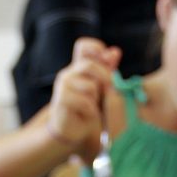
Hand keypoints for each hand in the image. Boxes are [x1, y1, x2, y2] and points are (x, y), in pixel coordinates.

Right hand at [48, 38, 120, 160]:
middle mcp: (68, 73)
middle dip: (105, 78)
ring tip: (93, 106)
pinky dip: (91, 111)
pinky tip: (88, 114)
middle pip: (90, 65)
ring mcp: (62, 86)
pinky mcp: (61, 101)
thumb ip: (107, 71)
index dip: (97, 49)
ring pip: (90, 86)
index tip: (107, 63)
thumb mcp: (100, 88)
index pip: (84, 46)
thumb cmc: (87, 109)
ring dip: (96, 100)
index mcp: (77, 68)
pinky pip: (85, 102)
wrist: (71, 130)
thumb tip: (115, 51)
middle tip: (109, 90)